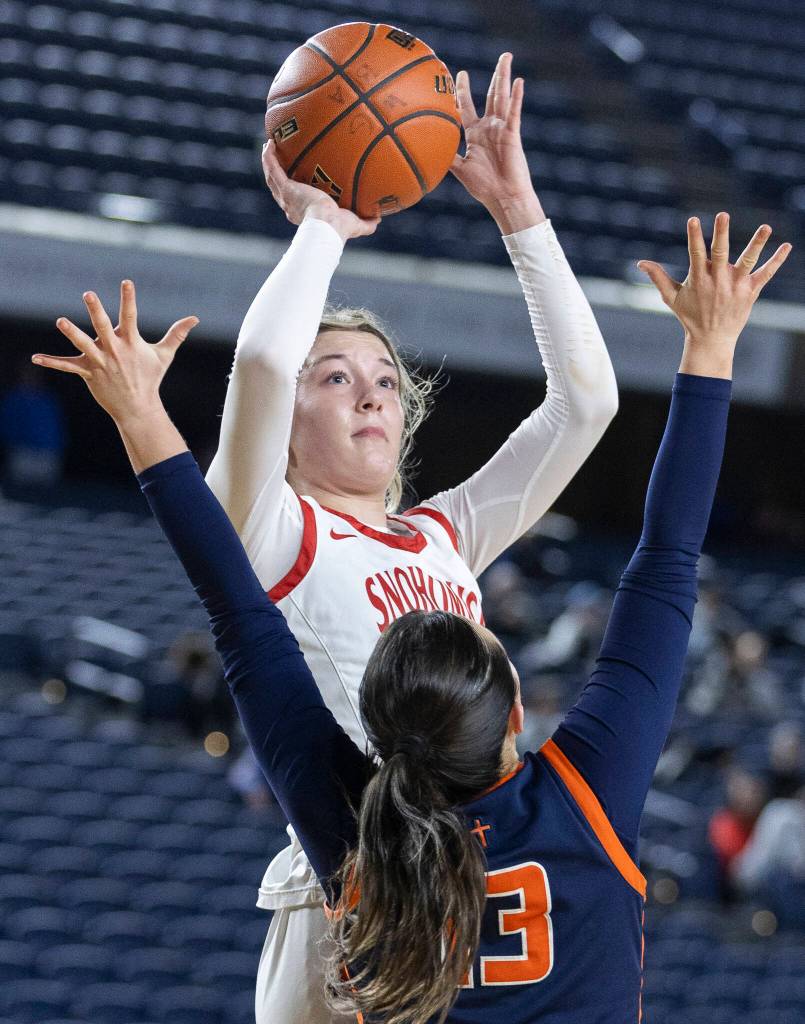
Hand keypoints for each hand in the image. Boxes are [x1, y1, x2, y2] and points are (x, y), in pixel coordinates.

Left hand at [32, 281, 198, 423]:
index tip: (126, 282)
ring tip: (61, 321)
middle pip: (104, 326)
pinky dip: (52, 362)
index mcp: (131, 342)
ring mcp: (100, 361)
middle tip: (88, 294)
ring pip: (84, 344)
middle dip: (96, 310)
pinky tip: (35, 358)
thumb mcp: (164, 355)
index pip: (131, 315)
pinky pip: (67, 366)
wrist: (138, 407)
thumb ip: (177, 334)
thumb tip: (195, 318)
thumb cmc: (150, 378)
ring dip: (72, 333)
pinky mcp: (88, 372)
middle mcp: (115, 350)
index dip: (129, 298)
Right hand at [262, 140, 379, 241]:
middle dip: (276, 174)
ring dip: (268, 162)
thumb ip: (366, 223)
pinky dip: (269, 157)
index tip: (295, 181)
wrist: (328, 227)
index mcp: (303, 214)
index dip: (292, 191)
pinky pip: (273, 170)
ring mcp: (286, 197)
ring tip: (270, 146)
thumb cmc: (340, 229)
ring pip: (272, 178)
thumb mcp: (355, 225)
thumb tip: (379, 218)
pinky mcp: (287, 188)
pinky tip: (270, 143)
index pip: (295, 201)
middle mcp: (291, 206)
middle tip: (278, 158)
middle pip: (278, 188)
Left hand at [449, 53, 542, 231]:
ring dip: (505, 77)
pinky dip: (516, 98)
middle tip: (500, 56)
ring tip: (507, 57)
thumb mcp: (459, 169)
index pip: (468, 106)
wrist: (502, 197)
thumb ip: (446, 156)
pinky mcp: (512, 135)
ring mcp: (502, 129)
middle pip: (492, 95)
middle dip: (495, 75)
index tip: (460, 75)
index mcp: (476, 133)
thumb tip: (425, 151)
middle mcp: (490, 127)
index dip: (463, 91)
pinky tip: (519, 82)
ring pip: (503, 98)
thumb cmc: (483, 186)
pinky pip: (514, 113)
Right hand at [638, 214, 791, 377]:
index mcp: (699, 279)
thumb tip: (640, 263)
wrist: (711, 340)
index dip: (694, 236)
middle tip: (723, 215)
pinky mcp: (751, 292)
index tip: (693, 219)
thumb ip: (658, 277)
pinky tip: (787, 246)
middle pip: (721, 253)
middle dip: (721, 234)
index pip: (696, 253)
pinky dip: (777, 261)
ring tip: (766, 227)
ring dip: (756, 243)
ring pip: (748, 261)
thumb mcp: (671, 297)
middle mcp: (718, 281)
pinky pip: (766, 274)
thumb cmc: (690, 316)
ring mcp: (736, 286)